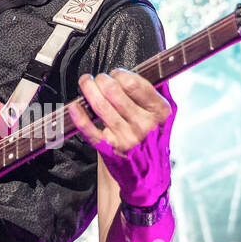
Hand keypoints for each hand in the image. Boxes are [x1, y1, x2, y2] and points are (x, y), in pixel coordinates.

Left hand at [69, 69, 175, 203]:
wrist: (149, 177)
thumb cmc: (154, 142)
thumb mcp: (165, 118)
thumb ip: (159, 93)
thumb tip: (154, 64)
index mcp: (159, 112)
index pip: (134, 83)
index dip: (120, 74)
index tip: (115, 74)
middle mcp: (144, 124)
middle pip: (113, 91)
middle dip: (101, 80)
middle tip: (98, 79)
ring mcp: (125, 137)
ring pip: (99, 105)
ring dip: (88, 89)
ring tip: (86, 83)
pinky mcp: (109, 149)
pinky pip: (88, 128)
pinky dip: (78, 114)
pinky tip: (75, 105)